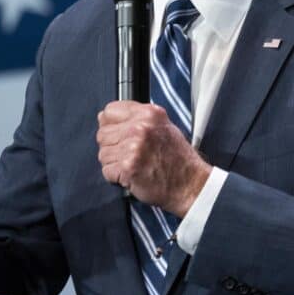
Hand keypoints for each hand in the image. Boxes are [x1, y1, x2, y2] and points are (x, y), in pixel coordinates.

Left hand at [96, 101, 210, 217]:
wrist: (190, 183)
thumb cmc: (178, 159)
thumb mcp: (163, 126)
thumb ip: (137, 119)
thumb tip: (105, 117)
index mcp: (149, 114)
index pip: (110, 111)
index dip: (111, 125)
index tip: (118, 133)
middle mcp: (140, 128)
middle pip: (103, 134)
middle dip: (112, 146)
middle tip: (129, 153)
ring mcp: (133, 147)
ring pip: (103, 154)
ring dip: (114, 163)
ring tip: (134, 164)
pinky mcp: (128, 167)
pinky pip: (107, 171)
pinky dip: (116, 177)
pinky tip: (132, 174)